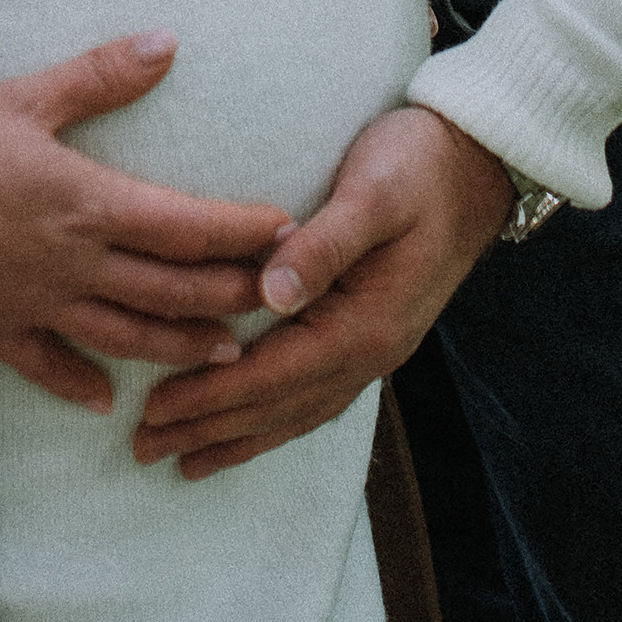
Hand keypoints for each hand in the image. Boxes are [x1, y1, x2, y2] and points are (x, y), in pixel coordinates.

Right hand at [0, 31, 292, 413]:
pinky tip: (106, 401)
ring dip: (179, 347)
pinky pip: (47, 368)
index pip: (186, 225)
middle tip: (278, 299)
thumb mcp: (23, 98)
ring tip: (224, 355)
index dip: (242, 231)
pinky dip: (79, 384)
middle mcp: (74, 265)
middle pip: (170, 290)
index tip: (288, 231)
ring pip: (126, 337)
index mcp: (88, 204)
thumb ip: (100, 75)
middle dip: (230, 295)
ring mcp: (37, 305)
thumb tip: (168, 42)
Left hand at [133, 105, 512, 480]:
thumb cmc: (420, 165)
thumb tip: (271, 293)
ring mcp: (378, 349)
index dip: (212, 397)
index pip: (274, 375)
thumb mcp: (373, 192)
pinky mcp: (374, 335)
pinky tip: (252, 431)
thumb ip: (324, 244)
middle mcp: (374, 350)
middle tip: (143, 448)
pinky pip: (317, 396)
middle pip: (279, 407)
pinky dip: (277, 421)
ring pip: (298, 412)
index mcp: (369, 322)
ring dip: (239, 438)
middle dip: (211, 430)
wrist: (479, 163)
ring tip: (184, 459)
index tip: (155, 410)